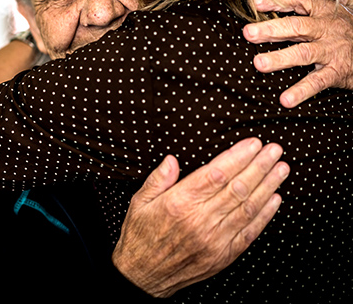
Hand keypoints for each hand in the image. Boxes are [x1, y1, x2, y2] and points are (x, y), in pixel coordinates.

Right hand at [112, 138, 288, 297]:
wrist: (143, 276)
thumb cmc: (141, 235)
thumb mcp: (140, 202)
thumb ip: (158, 179)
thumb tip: (172, 160)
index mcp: (179, 203)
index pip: (215, 174)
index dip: (237, 157)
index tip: (252, 144)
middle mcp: (199, 220)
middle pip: (237, 188)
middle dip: (259, 166)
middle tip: (274, 150)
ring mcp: (214, 240)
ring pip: (247, 208)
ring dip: (268, 186)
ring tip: (281, 169)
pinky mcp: (222, 255)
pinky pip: (249, 232)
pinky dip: (265, 215)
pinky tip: (275, 199)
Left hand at [243, 0, 352, 107]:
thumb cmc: (351, 32)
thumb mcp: (340, 11)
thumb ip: (321, 1)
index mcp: (324, 11)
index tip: (254, 1)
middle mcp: (326, 28)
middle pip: (296, 26)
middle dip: (270, 29)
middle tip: (248, 32)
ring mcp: (331, 50)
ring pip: (303, 53)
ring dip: (280, 58)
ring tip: (258, 63)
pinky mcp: (337, 71)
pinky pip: (317, 81)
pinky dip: (301, 91)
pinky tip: (285, 100)